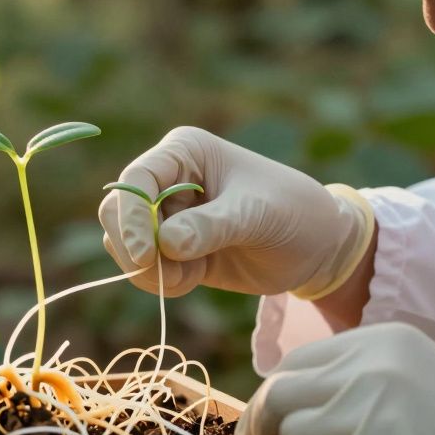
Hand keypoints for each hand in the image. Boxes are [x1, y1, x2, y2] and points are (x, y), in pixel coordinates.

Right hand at [98, 126, 373, 297]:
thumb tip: (164, 242)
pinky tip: (195, 278)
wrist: (318, 246)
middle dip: (133, 247)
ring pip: (123, 244)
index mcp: (184, 152)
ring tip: (191, 274)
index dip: (131, 217)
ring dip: (149, 269)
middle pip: (117, 212)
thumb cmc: (294, 212)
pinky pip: (143, 269)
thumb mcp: (257, 215)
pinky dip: (161, 281)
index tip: (147, 255)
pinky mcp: (172, 249)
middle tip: (164, 273)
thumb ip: (211, 227)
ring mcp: (167, 215)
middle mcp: (168, 179)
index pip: (136, 180)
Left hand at [235, 322, 434, 434]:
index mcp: (378, 341)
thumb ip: (355, 377)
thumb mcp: (413, 372)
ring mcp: (375, 414)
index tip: (270, 426)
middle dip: (263, 431)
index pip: (294, 365)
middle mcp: (372, 369)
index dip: (274, 399)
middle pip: (281, 397)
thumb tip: (286, 406)